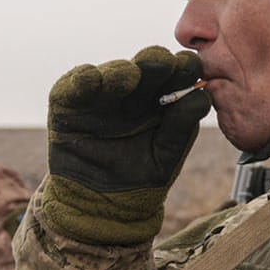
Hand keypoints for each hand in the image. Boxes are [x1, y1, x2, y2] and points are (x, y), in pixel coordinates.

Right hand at [37, 47, 209, 244]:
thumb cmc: (139, 179)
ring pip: (111, 72)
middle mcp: (131, 92)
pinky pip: (74, 85)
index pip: (174, 74)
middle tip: (164, 63)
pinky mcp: (68, 102)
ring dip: (121, 71)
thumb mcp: (166, 155)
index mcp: (159, 99)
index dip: (182, 68)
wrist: (102, 207)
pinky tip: (92, 79)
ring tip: (130, 75)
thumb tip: (201, 96)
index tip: (191, 68)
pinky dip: (83, 80)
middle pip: (145, 67)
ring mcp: (100, 95)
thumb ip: (182, 126)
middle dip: (155, 62)